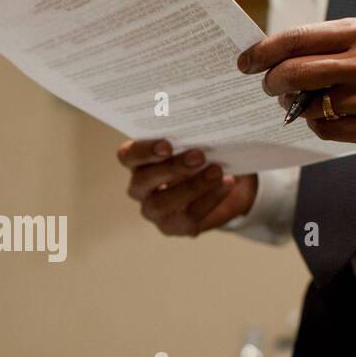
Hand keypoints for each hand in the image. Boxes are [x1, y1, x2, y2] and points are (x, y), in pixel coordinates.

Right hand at [117, 138, 257, 236]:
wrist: (227, 183)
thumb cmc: (205, 155)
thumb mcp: (200, 141)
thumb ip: (194, 135)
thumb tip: (206, 129)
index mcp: (138, 161)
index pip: (128, 155)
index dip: (143, 151)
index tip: (167, 145)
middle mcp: (140, 188)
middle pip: (142, 181)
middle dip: (170, 168)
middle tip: (198, 156)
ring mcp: (154, 211)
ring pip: (161, 204)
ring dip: (191, 187)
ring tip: (217, 171)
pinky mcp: (173, 227)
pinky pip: (188, 216)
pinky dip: (210, 198)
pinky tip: (226, 183)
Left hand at [238, 19, 355, 145]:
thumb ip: (329, 45)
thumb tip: (277, 60)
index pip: (297, 39)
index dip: (263, 52)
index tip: (245, 62)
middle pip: (296, 73)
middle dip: (271, 82)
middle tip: (266, 86)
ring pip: (311, 106)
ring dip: (295, 106)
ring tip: (300, 101)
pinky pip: (329, 130)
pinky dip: (318, 124)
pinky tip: (324, 116)